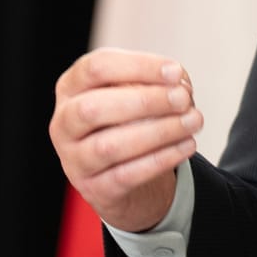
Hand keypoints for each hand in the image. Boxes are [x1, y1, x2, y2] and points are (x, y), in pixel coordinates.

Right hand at [50, 47, 201, 231]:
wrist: (121, 172)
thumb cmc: (129, 120)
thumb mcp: (136, 93)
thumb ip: (156, 82)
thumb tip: (179, 85)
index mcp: (71, 87)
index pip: (96, 67)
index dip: (138, 66)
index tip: (175, 72)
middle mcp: (63, 123)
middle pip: (94, 108)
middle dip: (145, 101)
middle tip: (183, 99)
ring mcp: (74, 160)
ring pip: (110, 146)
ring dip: (159, 131)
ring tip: (193, 121)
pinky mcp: (94, 189)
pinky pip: (126, 175)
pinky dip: (161, 159)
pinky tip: (187, 145)